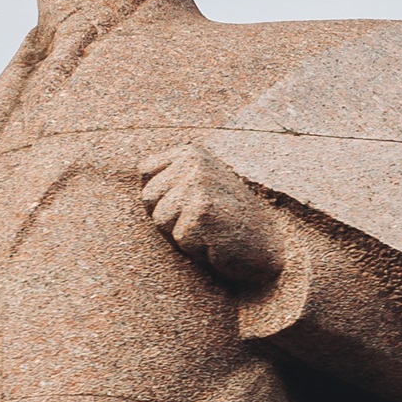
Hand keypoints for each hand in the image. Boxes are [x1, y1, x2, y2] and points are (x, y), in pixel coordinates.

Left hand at [137, 146, 287, 288]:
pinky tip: (220, 241)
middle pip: (148, 198)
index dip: (162, 197)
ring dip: (183, 235)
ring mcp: (199, 185)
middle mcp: (194, 163)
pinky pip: (180, 239)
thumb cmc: (229, 221)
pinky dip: (198, 249)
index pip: (145, 172)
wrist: (270, 245)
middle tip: (204, 221)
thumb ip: (171, 178)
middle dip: (170, 218)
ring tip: (211, 230)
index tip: (192, 204)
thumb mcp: (199, 188)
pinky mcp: (204, 211)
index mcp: (191, 152)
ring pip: (161, 220)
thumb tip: (131, 173)